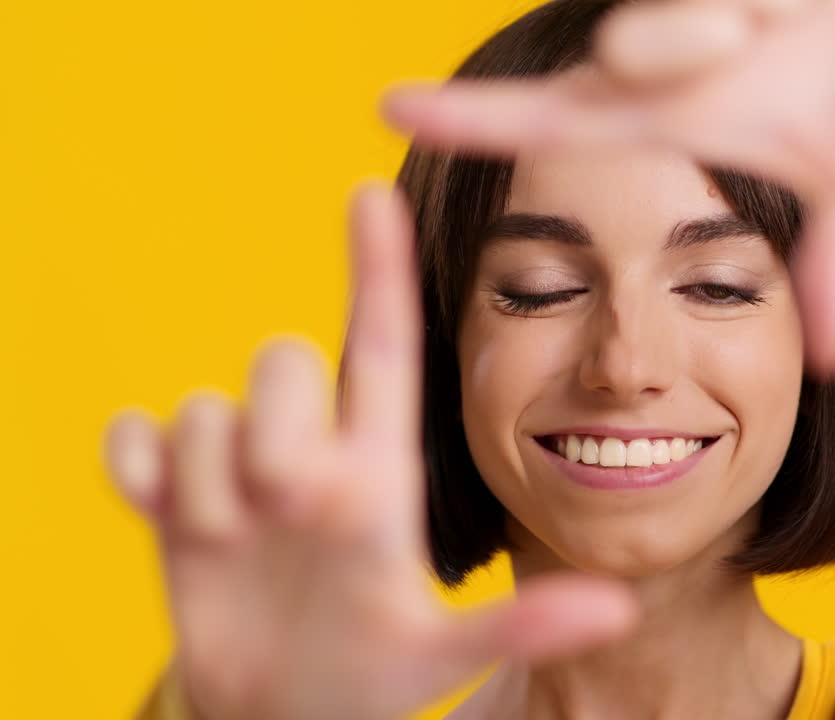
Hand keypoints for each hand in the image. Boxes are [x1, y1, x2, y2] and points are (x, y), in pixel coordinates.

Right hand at [103, 183, 634, 719]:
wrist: (275, 716)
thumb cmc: (368, 676)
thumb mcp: (440, 652)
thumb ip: (519, 624)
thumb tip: (617, 612)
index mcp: (377, 471)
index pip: (382, 347)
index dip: (379, 270)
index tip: (373, 192)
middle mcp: (310, 453)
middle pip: (281, 361)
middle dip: (274, 431)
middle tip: (287, 513)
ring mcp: (235, 471)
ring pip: (204, 409)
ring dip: (210, 488)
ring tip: (239, 545)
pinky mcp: (166, 496)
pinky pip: (133, 441)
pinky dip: (138, 472)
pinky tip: (166, 515)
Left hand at [379, 0, 834, 373]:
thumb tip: (830, 363)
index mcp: (684, 118)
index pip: (557, 119)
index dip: (477, 120)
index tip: (390, 113)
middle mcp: (675, 56)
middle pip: (627, 42)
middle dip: (690, 40)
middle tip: (763, 40)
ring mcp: (698, 3)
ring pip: (673, 2)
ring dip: (757, 7)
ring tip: (804, 16)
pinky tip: (806, 1)